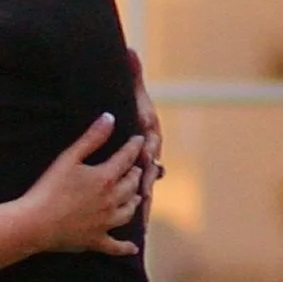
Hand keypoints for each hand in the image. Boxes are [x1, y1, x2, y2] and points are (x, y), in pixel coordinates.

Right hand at [21, 115, 144, 257]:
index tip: (139, 140)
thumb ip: (92, 138)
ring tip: (137, 197)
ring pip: (129, 212)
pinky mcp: (96, 241)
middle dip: (136, 173)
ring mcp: (105, 223)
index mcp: (105, 178)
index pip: (126, 159)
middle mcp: (111, 201)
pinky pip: (115, 246)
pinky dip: (126, 247)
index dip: (134, 147)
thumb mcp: (69, 158)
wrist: (35, 222)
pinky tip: (133, 247)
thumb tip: (110, 118)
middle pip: (131, 185)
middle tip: (137, 168)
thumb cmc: (49, 188)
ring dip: (135, 202)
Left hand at [127, 48, 163, 212]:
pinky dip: (140, 214)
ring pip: (147, 189)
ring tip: (140, 225)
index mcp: (150, 133)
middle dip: (147, 185)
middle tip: (143, 196)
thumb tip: (130, 50)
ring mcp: (146, 169)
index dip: (148, 151)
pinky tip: (138, 232)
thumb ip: (133, 73)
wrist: (137, 123)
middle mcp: (152, 153)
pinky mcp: (140, 180)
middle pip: (150, 170)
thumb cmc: (134, 106)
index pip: (151, 142)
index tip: (146, 158)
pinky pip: (141, 198)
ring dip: (144, 206)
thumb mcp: (133, 91)